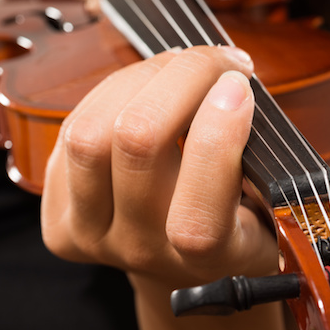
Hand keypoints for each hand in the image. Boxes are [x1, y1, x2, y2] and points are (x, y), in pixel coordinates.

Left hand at [41, 46, 278, 290]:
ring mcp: (91, 235)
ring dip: (140, 78)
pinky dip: (113, 94)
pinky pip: (71, 129)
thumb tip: (227, 85)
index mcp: (207, 260)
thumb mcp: (272, 206)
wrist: (179, 268)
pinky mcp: (57, 215)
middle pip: (136, 141)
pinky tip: (146, 91)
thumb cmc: (235, 224)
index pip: (197, 216)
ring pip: (91, 131)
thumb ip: (260, 161)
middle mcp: (142, 251)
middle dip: (181, 77)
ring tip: (179, 69)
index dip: (218, 137)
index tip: (239, 85)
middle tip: (218, 61)